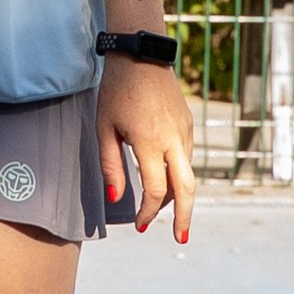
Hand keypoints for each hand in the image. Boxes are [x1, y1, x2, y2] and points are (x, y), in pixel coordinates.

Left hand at [98, 55, 195, 241]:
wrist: (141, 56)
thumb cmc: (116, 91)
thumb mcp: (104, 128)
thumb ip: (111, 165)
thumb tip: (117, 197)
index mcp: (150, 142)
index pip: (157, 190)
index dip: (148, 212)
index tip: (139, 224)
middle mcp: (174, 139)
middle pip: (186, 189)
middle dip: (184, 217)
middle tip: (179, 238)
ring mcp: (185, 131)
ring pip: (188, 174)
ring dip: (179, 196)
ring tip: (166, 212)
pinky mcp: (189, 124)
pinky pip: (187, 157)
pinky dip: (180, 175)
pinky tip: (167, 182)